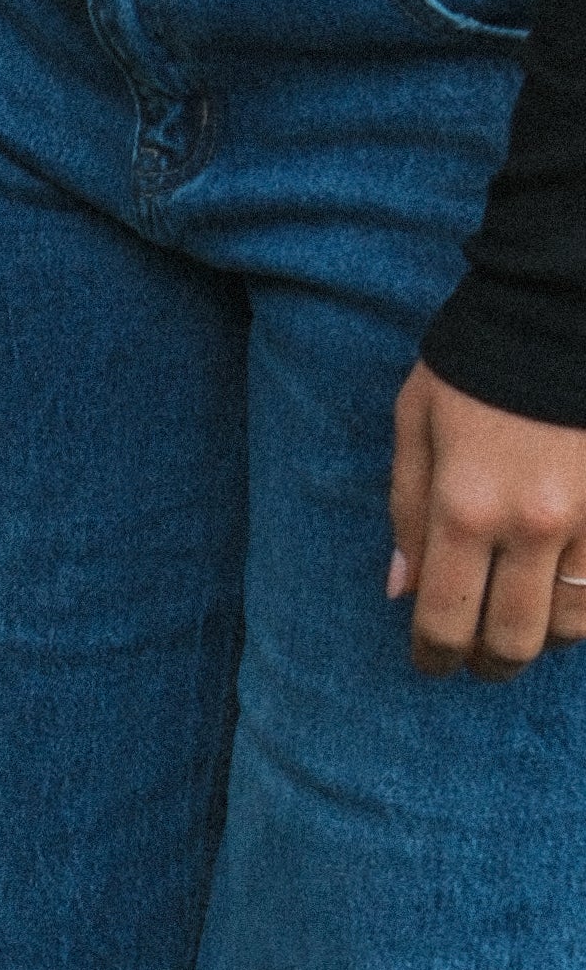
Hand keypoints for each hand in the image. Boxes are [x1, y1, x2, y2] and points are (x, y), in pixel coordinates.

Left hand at [389, 361, 585, 676]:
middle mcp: (533, 524)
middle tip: (479, 661)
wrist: (561, 306)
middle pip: (513, 639)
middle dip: (489, 663)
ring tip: (525, 629)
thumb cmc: (475, 361)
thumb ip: (407, 512)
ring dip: (543, 639)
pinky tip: (566, 596)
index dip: (434, 656)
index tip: (431, 663)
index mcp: (466, 506)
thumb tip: (401, 591)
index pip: (445, 619)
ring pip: (573, 625)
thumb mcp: (416, 424)